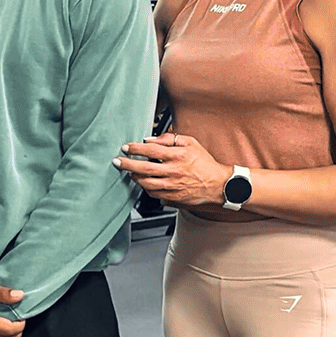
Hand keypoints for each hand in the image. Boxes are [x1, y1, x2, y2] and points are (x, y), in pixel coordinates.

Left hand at [114, 134, 229, 208]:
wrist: (218, 184)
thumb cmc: (204, 162)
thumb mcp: (190, 142)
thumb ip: (169, 138)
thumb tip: (149, 140)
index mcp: (178, 156)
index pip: (151, 151)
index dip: (135, 149)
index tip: (126, 147)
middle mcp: (174, 171)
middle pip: (145, 169)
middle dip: (127, 164)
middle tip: (117, 161)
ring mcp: (173, 186)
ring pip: (147, 184)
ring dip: (134, 178)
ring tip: (129, 172)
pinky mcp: (173, 197)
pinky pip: (154, 194)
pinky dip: (145, 188)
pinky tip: (142, 182)